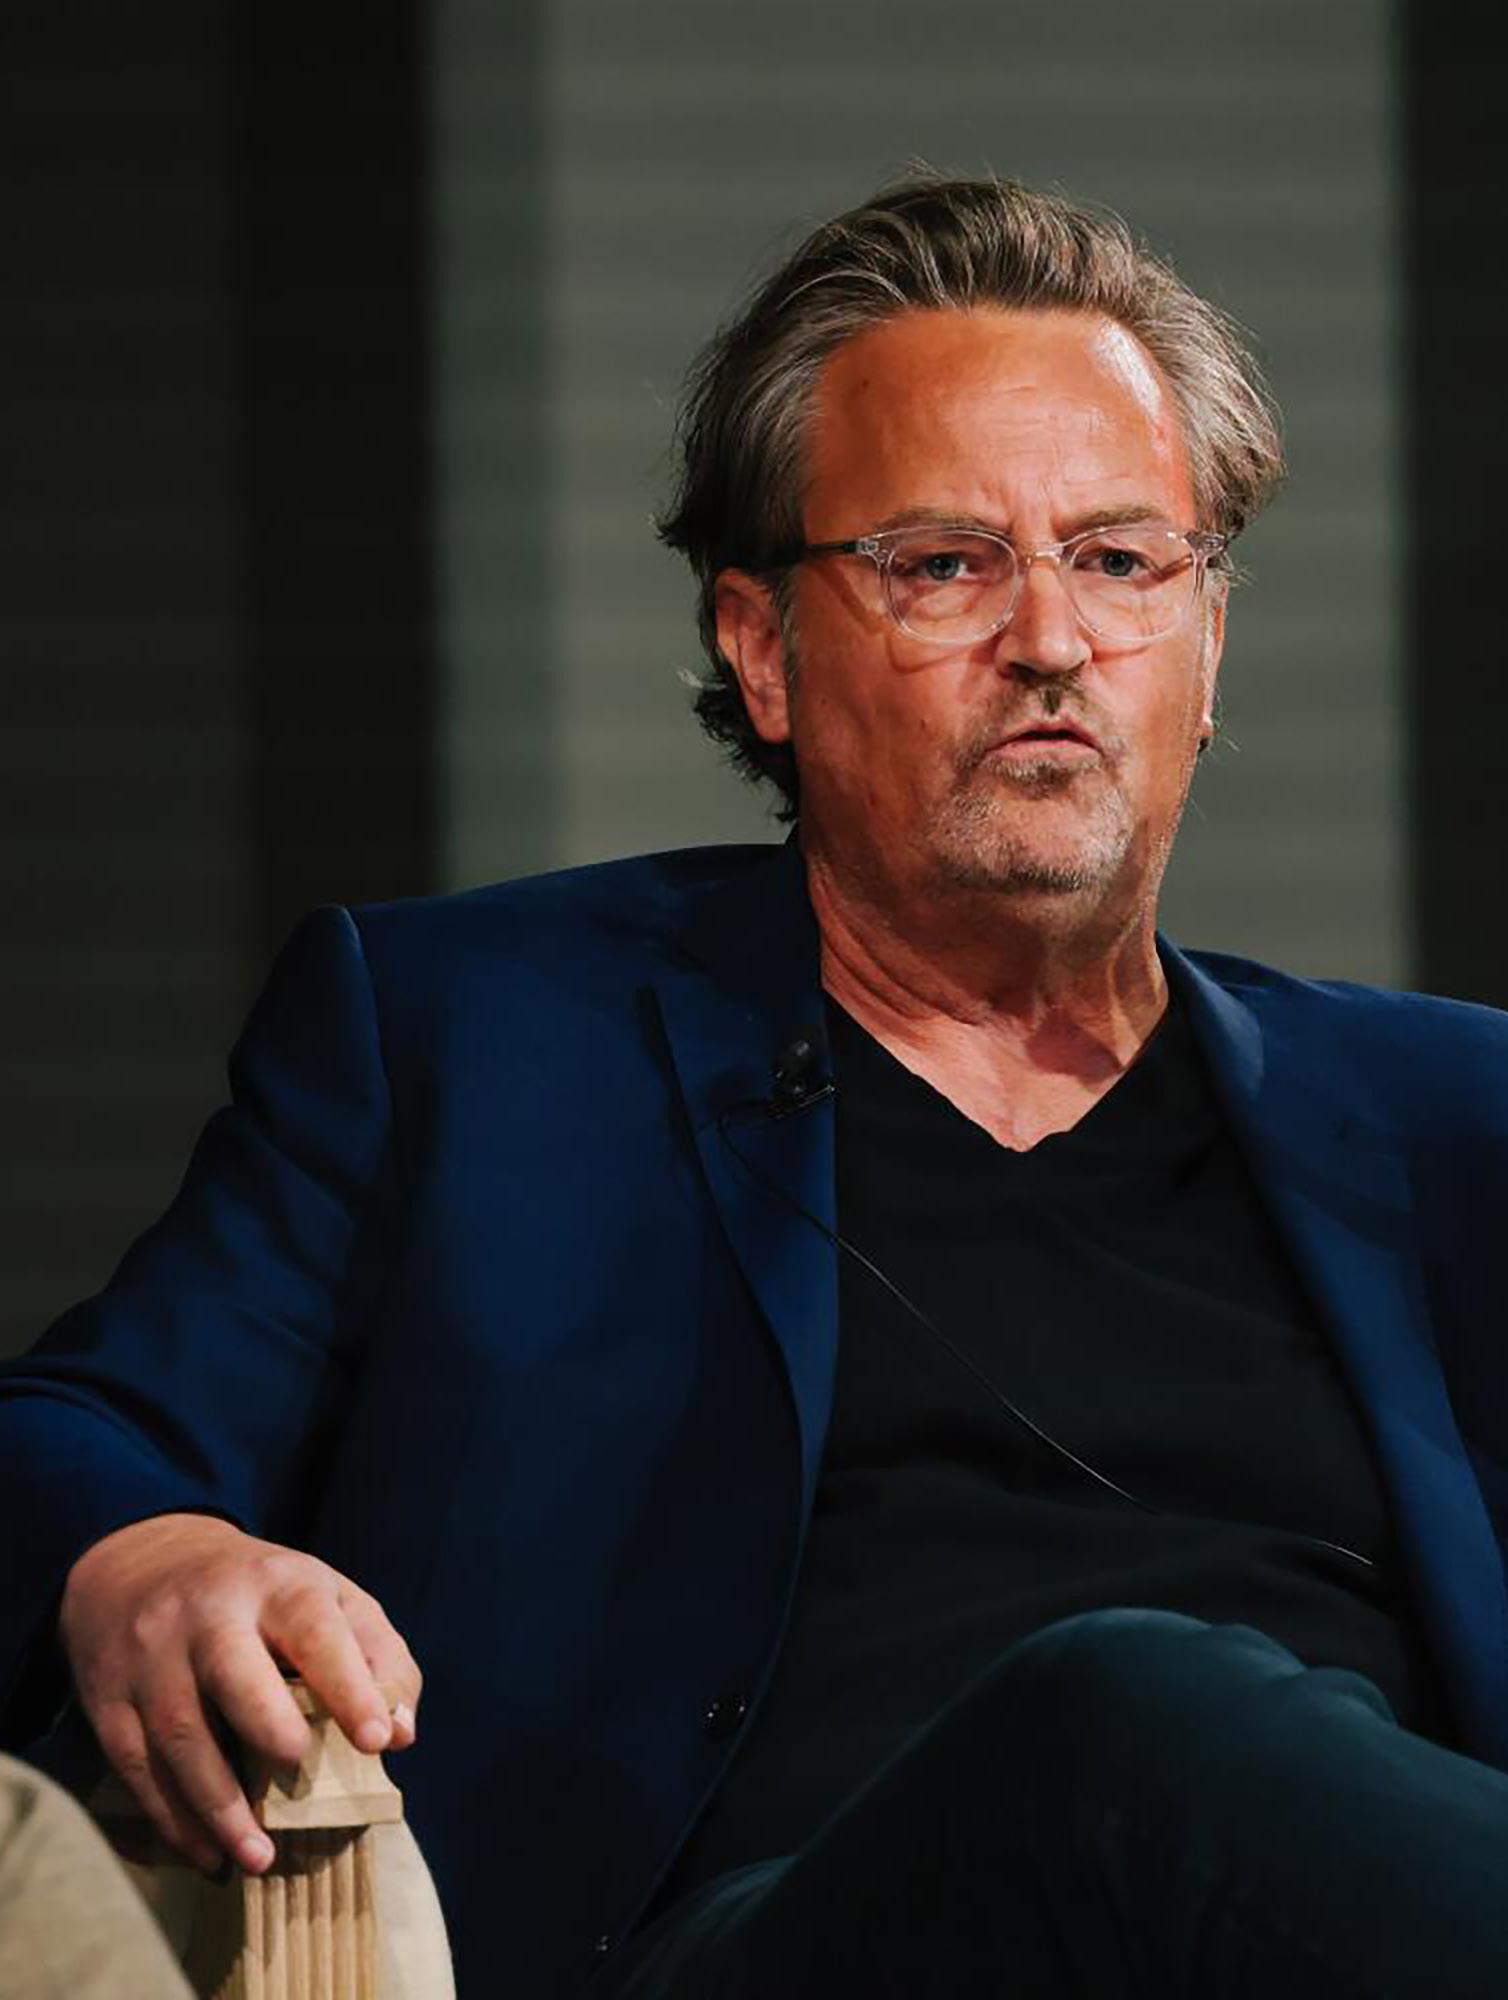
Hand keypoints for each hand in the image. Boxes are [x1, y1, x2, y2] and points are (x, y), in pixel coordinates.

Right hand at [60, 1514, 421, 1875]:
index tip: (378, 1740)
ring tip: (260, 1857)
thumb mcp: (328, 1597)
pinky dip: (173, 1819)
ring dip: (219, 1805)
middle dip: (269, 1727)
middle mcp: (210, 1614)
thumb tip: (402, 1734)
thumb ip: (379, 1657)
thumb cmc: (262, 1594)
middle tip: (299, 1769)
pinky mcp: (109, 1697)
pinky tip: (209, 1854)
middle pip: (233, 1670)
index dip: (350, 1686)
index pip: (316, 1631)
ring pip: (179, 1733)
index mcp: (278, 1584)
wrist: (143, 1560)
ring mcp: (152, 1655)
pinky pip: (137, 1765)